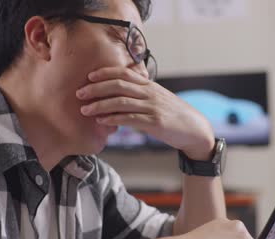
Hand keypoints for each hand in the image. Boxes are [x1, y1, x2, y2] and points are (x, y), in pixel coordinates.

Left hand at [76, 67, 215, 159]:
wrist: (195, 129)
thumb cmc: (174, 115)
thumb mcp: (159, 99)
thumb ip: (141, 95)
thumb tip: (121, 96)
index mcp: (149, 85)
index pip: (124, 73)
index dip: (105, 73)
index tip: (89, 77)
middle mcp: (150, 93)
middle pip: (118, 84)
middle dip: (96, 88)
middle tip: (80, 93)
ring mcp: (152, 107)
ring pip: (121, 101)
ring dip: (100, 105)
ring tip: (85, 110)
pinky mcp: (154, 122)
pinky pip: (130, 118)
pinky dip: (113, 119)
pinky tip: (102, 121)